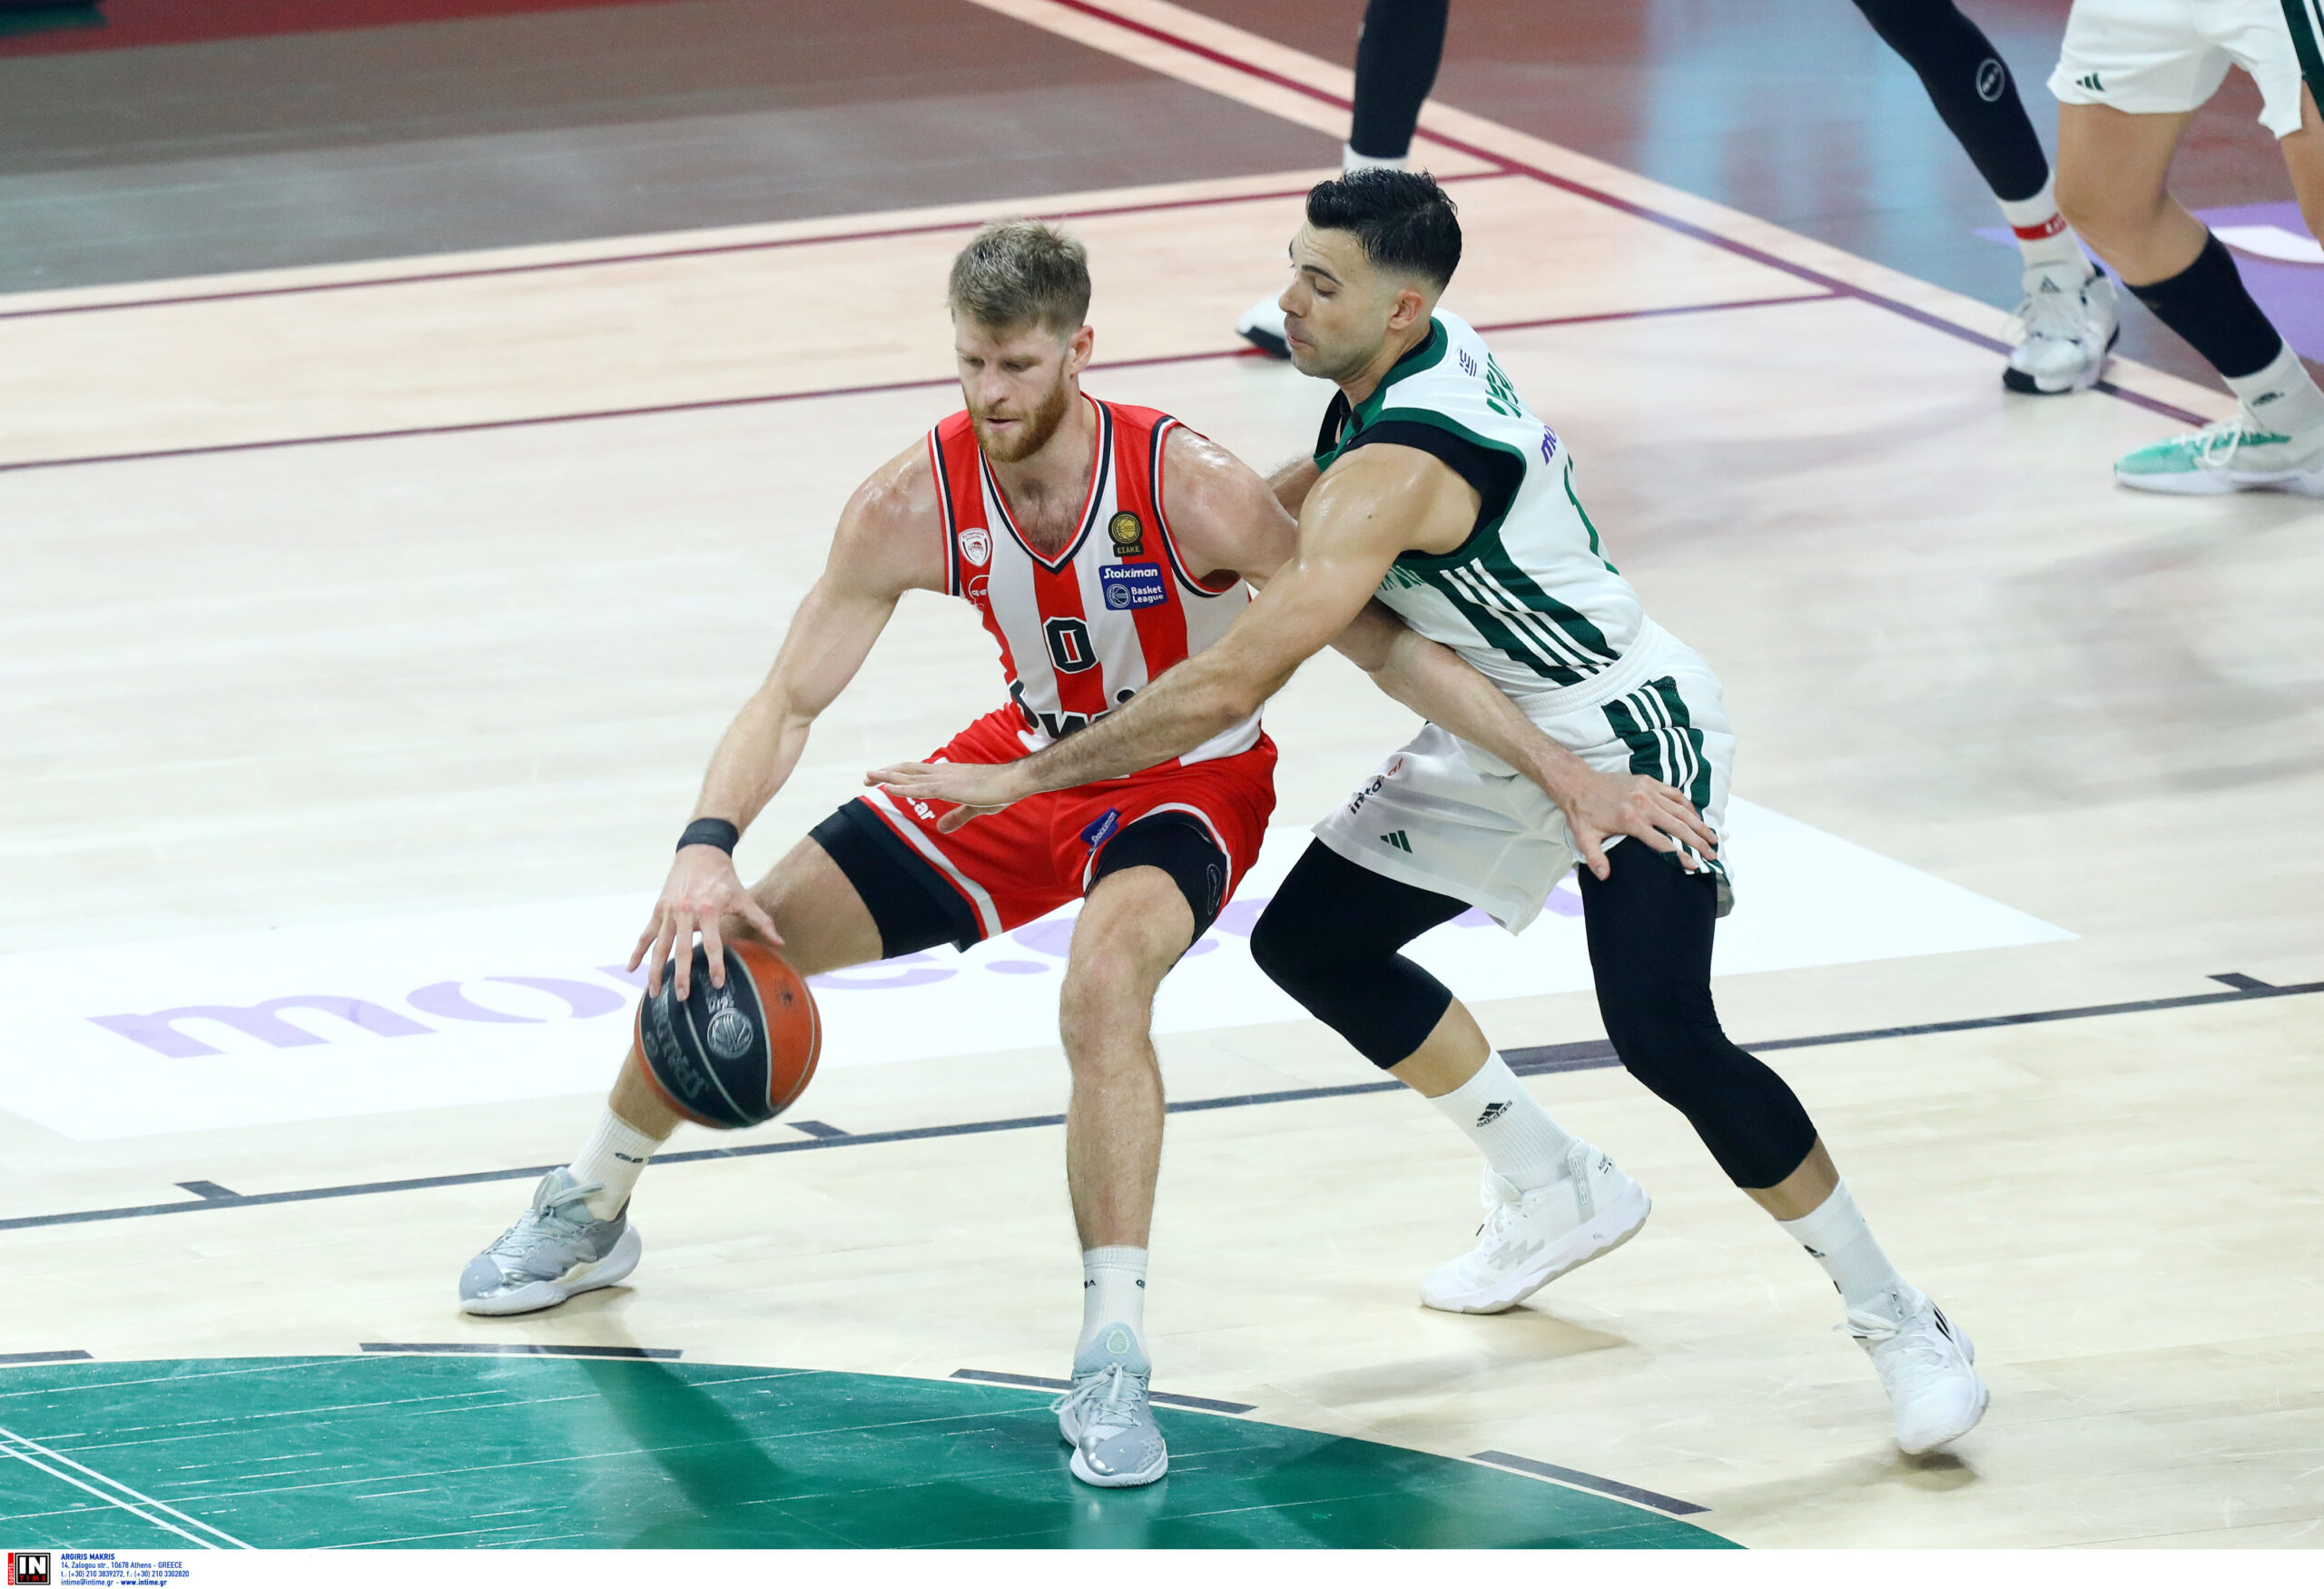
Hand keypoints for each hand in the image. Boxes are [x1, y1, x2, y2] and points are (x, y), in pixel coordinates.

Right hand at [628, 844, 780, 999]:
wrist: (700, 851)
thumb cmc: (724, 877)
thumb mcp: (743, 897)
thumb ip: (761, 921)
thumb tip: (780, 942)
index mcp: (708, 910)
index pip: (713, 943)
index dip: (715, 964)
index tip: (716, 984)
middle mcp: (685, 912)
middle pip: (682, 949)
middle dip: (681, 975)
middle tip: (682, 997)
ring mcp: (668, 912)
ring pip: (659, 946)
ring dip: (655, 971)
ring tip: (655, 993)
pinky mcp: (658, 910)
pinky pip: (646, 934)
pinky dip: (638, 952)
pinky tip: (632, 969)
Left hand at [865, 759, 1028, 833]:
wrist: (1014, 781)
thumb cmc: (999, 791)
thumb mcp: (974, 807)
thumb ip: (957, 817)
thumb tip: (942, 828)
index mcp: (948, 776)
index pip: (918, 773)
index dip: (899, 775)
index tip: (882, 779)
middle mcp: (942, 773)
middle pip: (908, 771)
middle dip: (887, 773)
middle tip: (867, 776)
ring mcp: (944, 779)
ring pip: (909, 776)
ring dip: (888, 777)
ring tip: (869, 776)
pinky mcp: (948, 787)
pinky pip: (921, 788)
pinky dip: (903, 788)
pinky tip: (888, 788)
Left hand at [1545, 767, 1718, 879]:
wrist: (1579, 783)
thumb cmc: (1582, 813)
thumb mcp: (1584, 838)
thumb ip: (1595, 858)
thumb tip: (1605, 877)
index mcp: (1630, 820)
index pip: (1662, 842)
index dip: (1680, 855)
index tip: (1695, 865)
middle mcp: (1643, 804)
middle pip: (1678, 826)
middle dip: (1698, 841)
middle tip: (1712, 854)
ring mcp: (1647, 791)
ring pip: (1680, 809)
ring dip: (1699, 824)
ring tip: (1713, 837)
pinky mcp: (1648, 781)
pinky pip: (1674, 794)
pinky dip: (1687, 805)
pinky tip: (1696, 816)